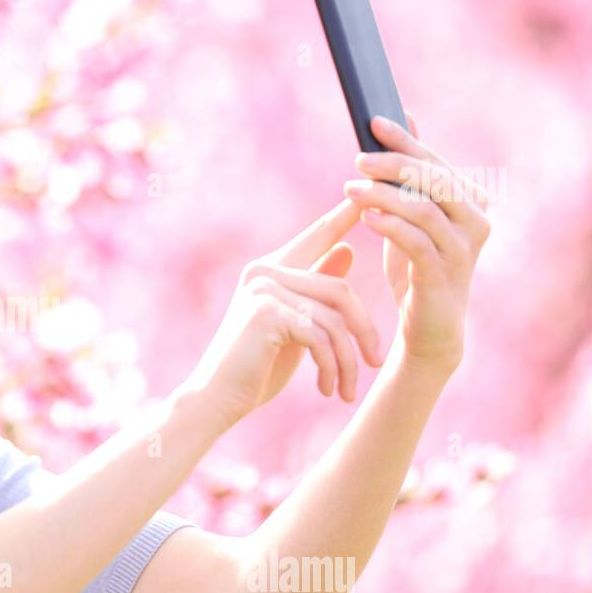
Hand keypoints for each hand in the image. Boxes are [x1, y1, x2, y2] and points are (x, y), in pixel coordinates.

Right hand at [182, 197, 384, 425]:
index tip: (372, 193)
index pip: (317, 236)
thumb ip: (317, 292)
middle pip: (339, 290)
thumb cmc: (255, 367)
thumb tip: (347, 249)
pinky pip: (320, 336)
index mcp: (269, 271)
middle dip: (364, 330)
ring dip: (347, 359)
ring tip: (346, 389)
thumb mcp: (295, 327)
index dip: (345, 215)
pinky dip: (330, 368)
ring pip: (334, 318)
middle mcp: (264, 273)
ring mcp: (263, 291)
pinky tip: (326, 389)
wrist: (216, 399)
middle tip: (375, 361)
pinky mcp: (266, 314)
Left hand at [344, 112, 492, 369]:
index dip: (406, 140)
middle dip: (394, 164)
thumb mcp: (412, 216)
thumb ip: (411, 174)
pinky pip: (417, 242)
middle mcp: (475, 221)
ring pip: (424, 209)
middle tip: (358, 158)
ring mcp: (462, 249)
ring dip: (384, 195)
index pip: (436, 162)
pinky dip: (390, 226)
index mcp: (470, 201)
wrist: (429, 327)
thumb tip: (407, 117)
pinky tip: (366, 217)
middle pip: (435, 180)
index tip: (373, 122)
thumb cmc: (416, 266)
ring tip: (350, 189)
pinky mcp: (444, 275)